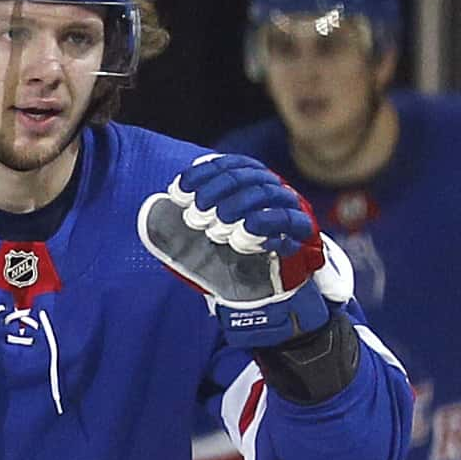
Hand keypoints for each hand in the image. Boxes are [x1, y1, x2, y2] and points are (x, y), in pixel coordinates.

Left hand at [140, 153, 353, 349]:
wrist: (267, 294)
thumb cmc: (233, 260)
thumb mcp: (206, 237)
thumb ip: (192, 220)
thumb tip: (158, 210)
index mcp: (251, 181)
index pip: (228, 165)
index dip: (201, 174)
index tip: (178, 191)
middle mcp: (272, 188)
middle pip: (245, 176)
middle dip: (215, 193)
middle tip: (195, 216)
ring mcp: (289, 206)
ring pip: (265, 192)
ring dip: (237, 206)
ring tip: (215, 229)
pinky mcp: (302, 230)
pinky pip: (286, 219)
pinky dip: (263, 223)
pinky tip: (242, 235)